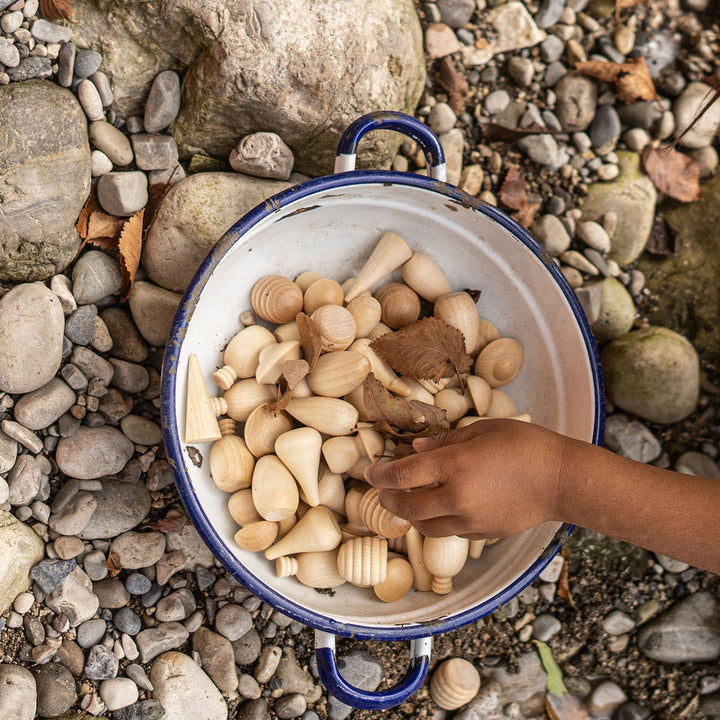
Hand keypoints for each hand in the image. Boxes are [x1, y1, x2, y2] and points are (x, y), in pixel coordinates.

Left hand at [363, 419, 567, 539]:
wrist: (563, 480)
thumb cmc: (525, 445)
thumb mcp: (483, 430)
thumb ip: (445, 441)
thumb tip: (415, 450)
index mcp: (455, 465)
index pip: (402, 475)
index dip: (380, 475)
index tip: (368, 473)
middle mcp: (457, 497)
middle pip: (407, 507)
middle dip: (387, 500)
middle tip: (380, 492)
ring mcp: (471, 519)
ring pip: (426, 526)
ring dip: (410, 515)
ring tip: (406, 502)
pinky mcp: (484, 533)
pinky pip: (451, 531)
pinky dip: (439, 521)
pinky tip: (441, 509)